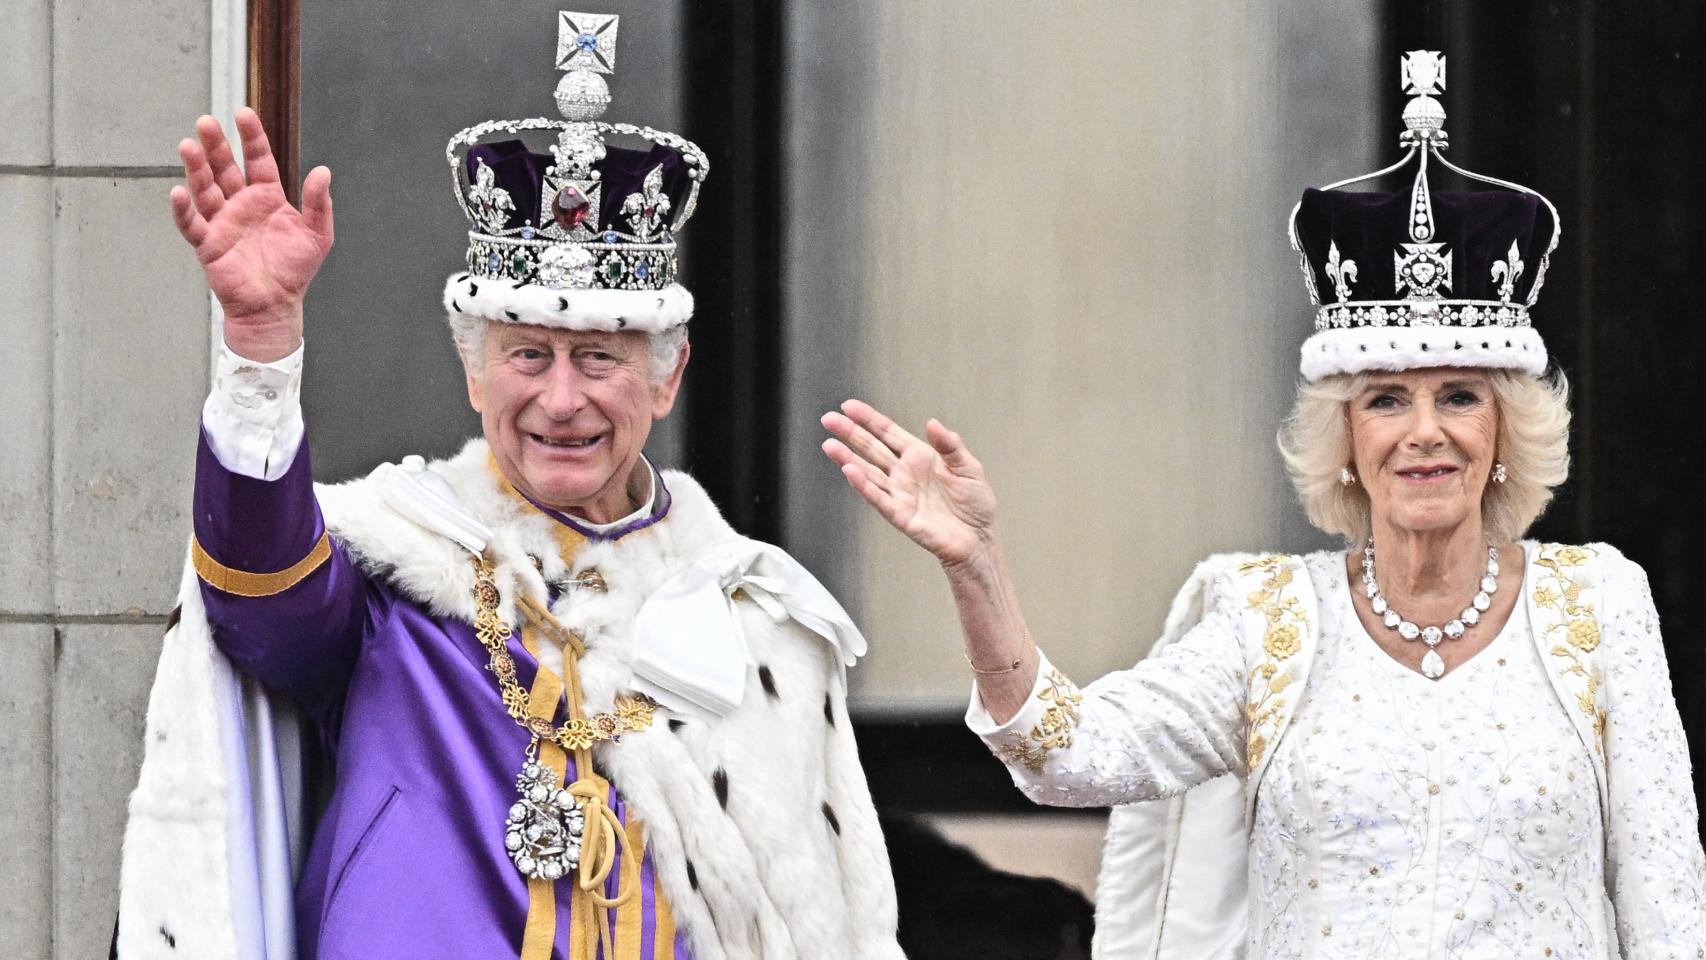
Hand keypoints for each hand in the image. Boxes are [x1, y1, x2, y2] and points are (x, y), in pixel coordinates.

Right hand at [170, 108, 333, 361]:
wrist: (276, 306)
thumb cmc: (295, 270)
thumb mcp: (318, 234)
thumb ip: (320, 203)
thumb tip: (323, 171)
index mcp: (267, 197)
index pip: (257, 160)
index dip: (252, 138)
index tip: (243, 114)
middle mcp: (241, 204)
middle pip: (225, 168)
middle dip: (216, 146)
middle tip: (205, 122)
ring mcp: (222, 222)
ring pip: (205, 189)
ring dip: (196, 169)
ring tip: (188, 146)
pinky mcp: (208, 244)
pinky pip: (192, 224)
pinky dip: (184, 209)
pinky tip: (178, 192)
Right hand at [821, 399, 998, 569]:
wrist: (980, 539)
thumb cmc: (975, 504)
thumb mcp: (969, 467)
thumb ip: (950, 445)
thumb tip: (932, 423)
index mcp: (919, 456)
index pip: (887, 433)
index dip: (868, 419)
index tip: (848, 406)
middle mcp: (904, 473)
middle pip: (871, 448)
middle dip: (850, 433)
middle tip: (828, 419)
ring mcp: (900, 494)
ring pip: (868, 472)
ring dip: (848, 459)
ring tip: (830, 445)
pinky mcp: (901, 516)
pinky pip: (879, 498)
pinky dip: (864, 486)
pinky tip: (850, 471)